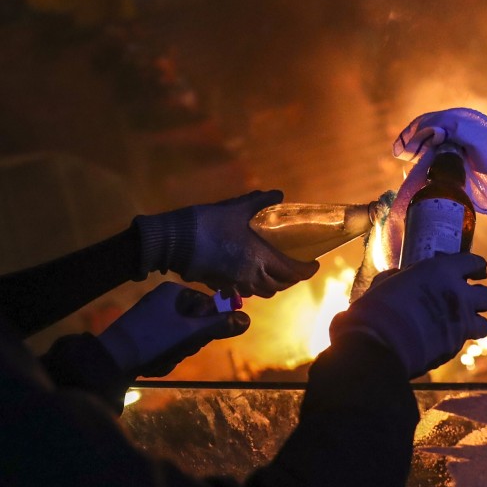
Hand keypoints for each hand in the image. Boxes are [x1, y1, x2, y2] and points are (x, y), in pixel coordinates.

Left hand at [97, 282, 249, 377]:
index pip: (209, 306)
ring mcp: (154, 316)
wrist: (111, 360)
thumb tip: (247, 320)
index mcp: (174, 292)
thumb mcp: (189, 333)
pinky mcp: (145, 332)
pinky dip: (165, 355)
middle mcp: (164, 300)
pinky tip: (154, 362)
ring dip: (178, 352)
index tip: (197, 339)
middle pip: (197, 322)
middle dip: (190, 342)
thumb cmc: (152, 340)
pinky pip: (168, 342)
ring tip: (163, 358)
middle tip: (178, 350)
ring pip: (183, 335)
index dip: (208, 326)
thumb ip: (219, 325)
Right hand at [135, 190, 318, 297]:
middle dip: (291, 279)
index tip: (314, 264)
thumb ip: (260, 201)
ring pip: (262, 292)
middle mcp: (250, 275)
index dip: (306, 271)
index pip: (292, 272)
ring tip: (276, 270)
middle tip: (296, 266)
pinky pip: (244, 292)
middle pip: (278, 286)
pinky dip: (253, 286)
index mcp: (259, 258)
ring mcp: (234, 284)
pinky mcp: (219, 285)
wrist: (173, 241)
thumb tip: (279, 194)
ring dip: (273, 284)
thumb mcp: (237, 207)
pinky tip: (251, 273)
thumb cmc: (208, 223)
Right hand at [330, 253, 486, 378]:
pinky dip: (454, 340)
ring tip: (461, 323)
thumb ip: (401, 277)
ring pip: (485, 324)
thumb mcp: (386, 282)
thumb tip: (399, 276)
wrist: (377, 344)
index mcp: (442, 271)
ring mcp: (459, 323)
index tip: (476, 270)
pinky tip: (438, 339)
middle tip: (467, 300)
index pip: (474, 262)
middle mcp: (458, 295)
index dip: (476, 266)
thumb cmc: (376, 308)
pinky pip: (463, 342)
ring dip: (475, 323)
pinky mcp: (454, 347)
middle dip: (480, 298)